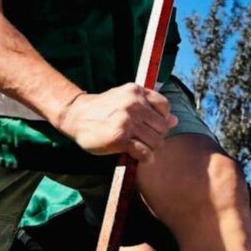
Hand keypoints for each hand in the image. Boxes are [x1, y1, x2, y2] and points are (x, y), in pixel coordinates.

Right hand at [57, 84, 176, 160]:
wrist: (75, 116)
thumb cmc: (102, 110)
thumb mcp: (125, 100)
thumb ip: (149, 108)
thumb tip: (175, 120)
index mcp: (136, 91)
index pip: (165, 107)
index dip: (161, 119)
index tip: (150, 126)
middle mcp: (134, 104)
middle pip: (162, 127)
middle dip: (157, 137)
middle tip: (145, 141)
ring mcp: (127, 121)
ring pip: (156, 141)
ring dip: (151, 149)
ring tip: (142, 149)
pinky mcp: (120, 138)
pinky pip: (144, 152)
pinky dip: (145, 158)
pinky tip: (140, 158)